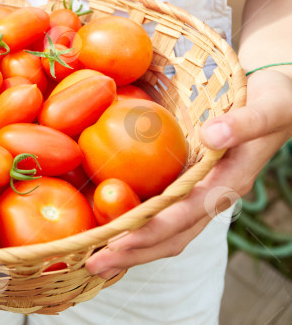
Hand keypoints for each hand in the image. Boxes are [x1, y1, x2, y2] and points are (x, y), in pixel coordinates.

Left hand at [86, 69, 291, 278]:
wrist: (283, 101)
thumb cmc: (275, 100)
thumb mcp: (266, 108)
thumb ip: (243, 124)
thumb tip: (212, 136)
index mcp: (229, 182)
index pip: (184, 216)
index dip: (150, 231)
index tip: (116, 243)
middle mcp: (214, 195)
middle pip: (172, 236)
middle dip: (133, 252)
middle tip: (92, 265)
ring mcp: (203, 193)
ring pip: (167, 231)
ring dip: (132, 247)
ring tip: (94, 259)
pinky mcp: (192, 185)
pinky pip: (164, 213)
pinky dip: (137, 226)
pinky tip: (110, 227)